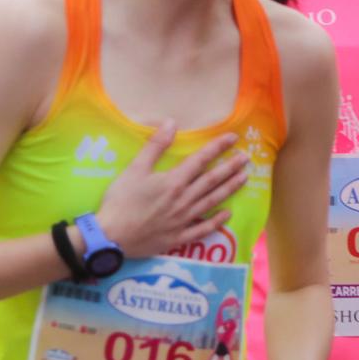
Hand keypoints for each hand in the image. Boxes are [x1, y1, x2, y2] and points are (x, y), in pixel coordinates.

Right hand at [96, 124, 247, 258]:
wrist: (112, 236)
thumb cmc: (120, 201)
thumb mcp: (134, 169)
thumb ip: (155, 146)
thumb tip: (171, 123)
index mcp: (174, 181)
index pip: (201, 160)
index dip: (218, 147)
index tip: (233, 138)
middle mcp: (184, 199)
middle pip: (212, 180)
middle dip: (230, 167)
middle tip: (246, 158)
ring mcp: (184, 220)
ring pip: (212, 201)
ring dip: (229, 189)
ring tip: (244, 179)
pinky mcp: (179, 237)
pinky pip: (203, 228)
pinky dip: (217, 221)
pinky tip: (228, 214)